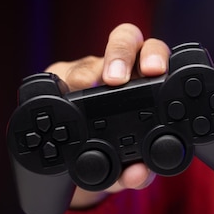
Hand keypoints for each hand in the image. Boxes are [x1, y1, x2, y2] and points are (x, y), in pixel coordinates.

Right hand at [45, 23, 170, 207]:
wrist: (83, 161)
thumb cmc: (121, 153)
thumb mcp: (133, 164)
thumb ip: (138, 170)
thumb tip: (138, 174)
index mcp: (150, 83)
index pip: (156, 53)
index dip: (155, 56)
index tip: (154, 71)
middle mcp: (122, 71)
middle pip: (127, 39)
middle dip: (122, 54)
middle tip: (117, 79)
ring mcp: (90, 74)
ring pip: (91, 58)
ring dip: (90, 71)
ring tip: (87, 86)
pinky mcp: (59, 83)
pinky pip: (57, 77)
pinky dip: (60, 87)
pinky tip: (59, 100)